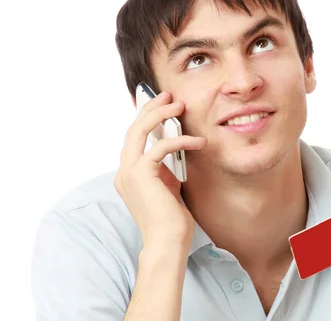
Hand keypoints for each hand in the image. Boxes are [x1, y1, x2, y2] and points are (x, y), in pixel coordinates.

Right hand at [114, 91, 205, 248]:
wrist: (168, 241)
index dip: (147, 117)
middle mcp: (124, 171)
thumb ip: (165, 168)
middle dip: (151, 108)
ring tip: (179, 106)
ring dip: (160, 115)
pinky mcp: (140, 175)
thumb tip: (175, 149)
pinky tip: (198, 142)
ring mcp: (128, 172)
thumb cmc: (171, 218)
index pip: (134, 137)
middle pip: (133, 129)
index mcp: (128, 173)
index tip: (163, 103)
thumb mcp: (168, 186)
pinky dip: (180, 140)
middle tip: (170, 96)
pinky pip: (159, 147)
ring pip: (139, 131)